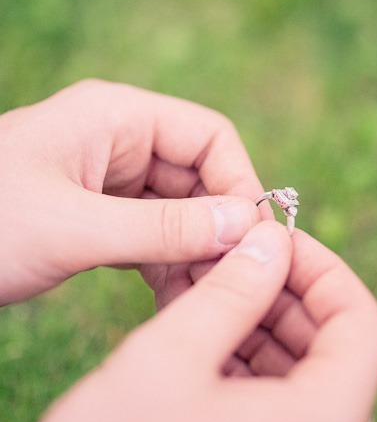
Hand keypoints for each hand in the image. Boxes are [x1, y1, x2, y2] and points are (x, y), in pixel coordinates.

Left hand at [0, 79, 263, 305]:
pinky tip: (176, 302)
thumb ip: (164, 229)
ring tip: (206, 300)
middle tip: (234, 284)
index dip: (240, 184)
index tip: (254, 240)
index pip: (209, 137)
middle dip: (219, 230)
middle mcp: (119, 145)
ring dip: (197, 255)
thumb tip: (246, 227)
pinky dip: (168, 267)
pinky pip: (152, 238)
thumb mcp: (76, 227)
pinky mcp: (99, 218)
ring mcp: (109, 183)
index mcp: (116, 119)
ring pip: (179, 214)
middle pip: (199, 179)